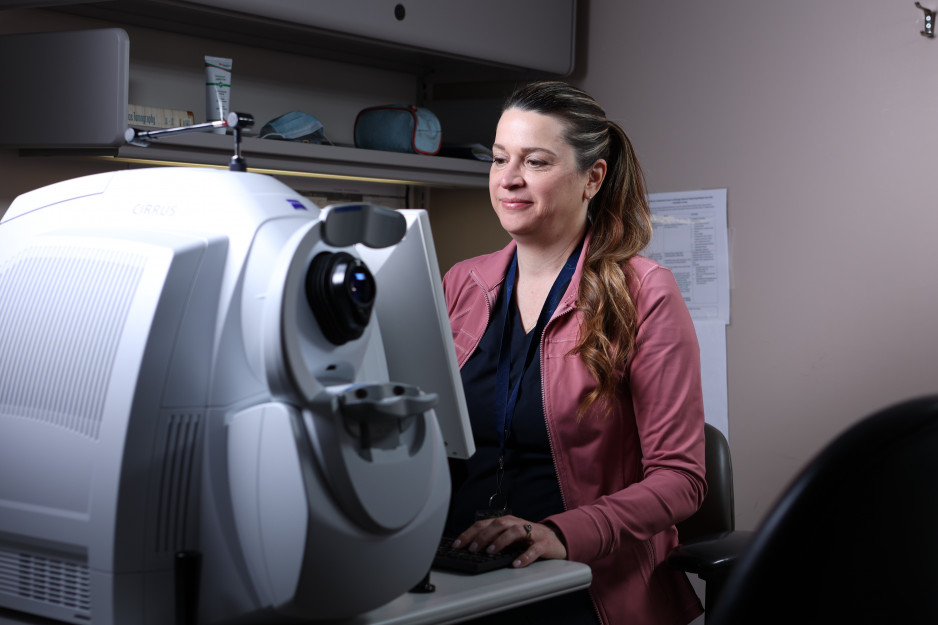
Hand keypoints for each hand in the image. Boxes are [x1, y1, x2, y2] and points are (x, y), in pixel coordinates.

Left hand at [452, 515, 567, 567]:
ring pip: (514, 532)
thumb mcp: (508, 536)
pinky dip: (524, 557)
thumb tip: (471, 548)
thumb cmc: (528, 538)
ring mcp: (531, 533)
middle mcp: (517, 524)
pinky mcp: (543, 544)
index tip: (457, 545)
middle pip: (498, 524)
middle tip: (472, 548)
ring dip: (500, 541)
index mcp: (506, 522)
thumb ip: (493, 538)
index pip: (484, 524)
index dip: (469, 533)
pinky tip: (516, 564)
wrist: (556, 538)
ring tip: (491, 551)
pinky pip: (534, 550)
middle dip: (483, 536)